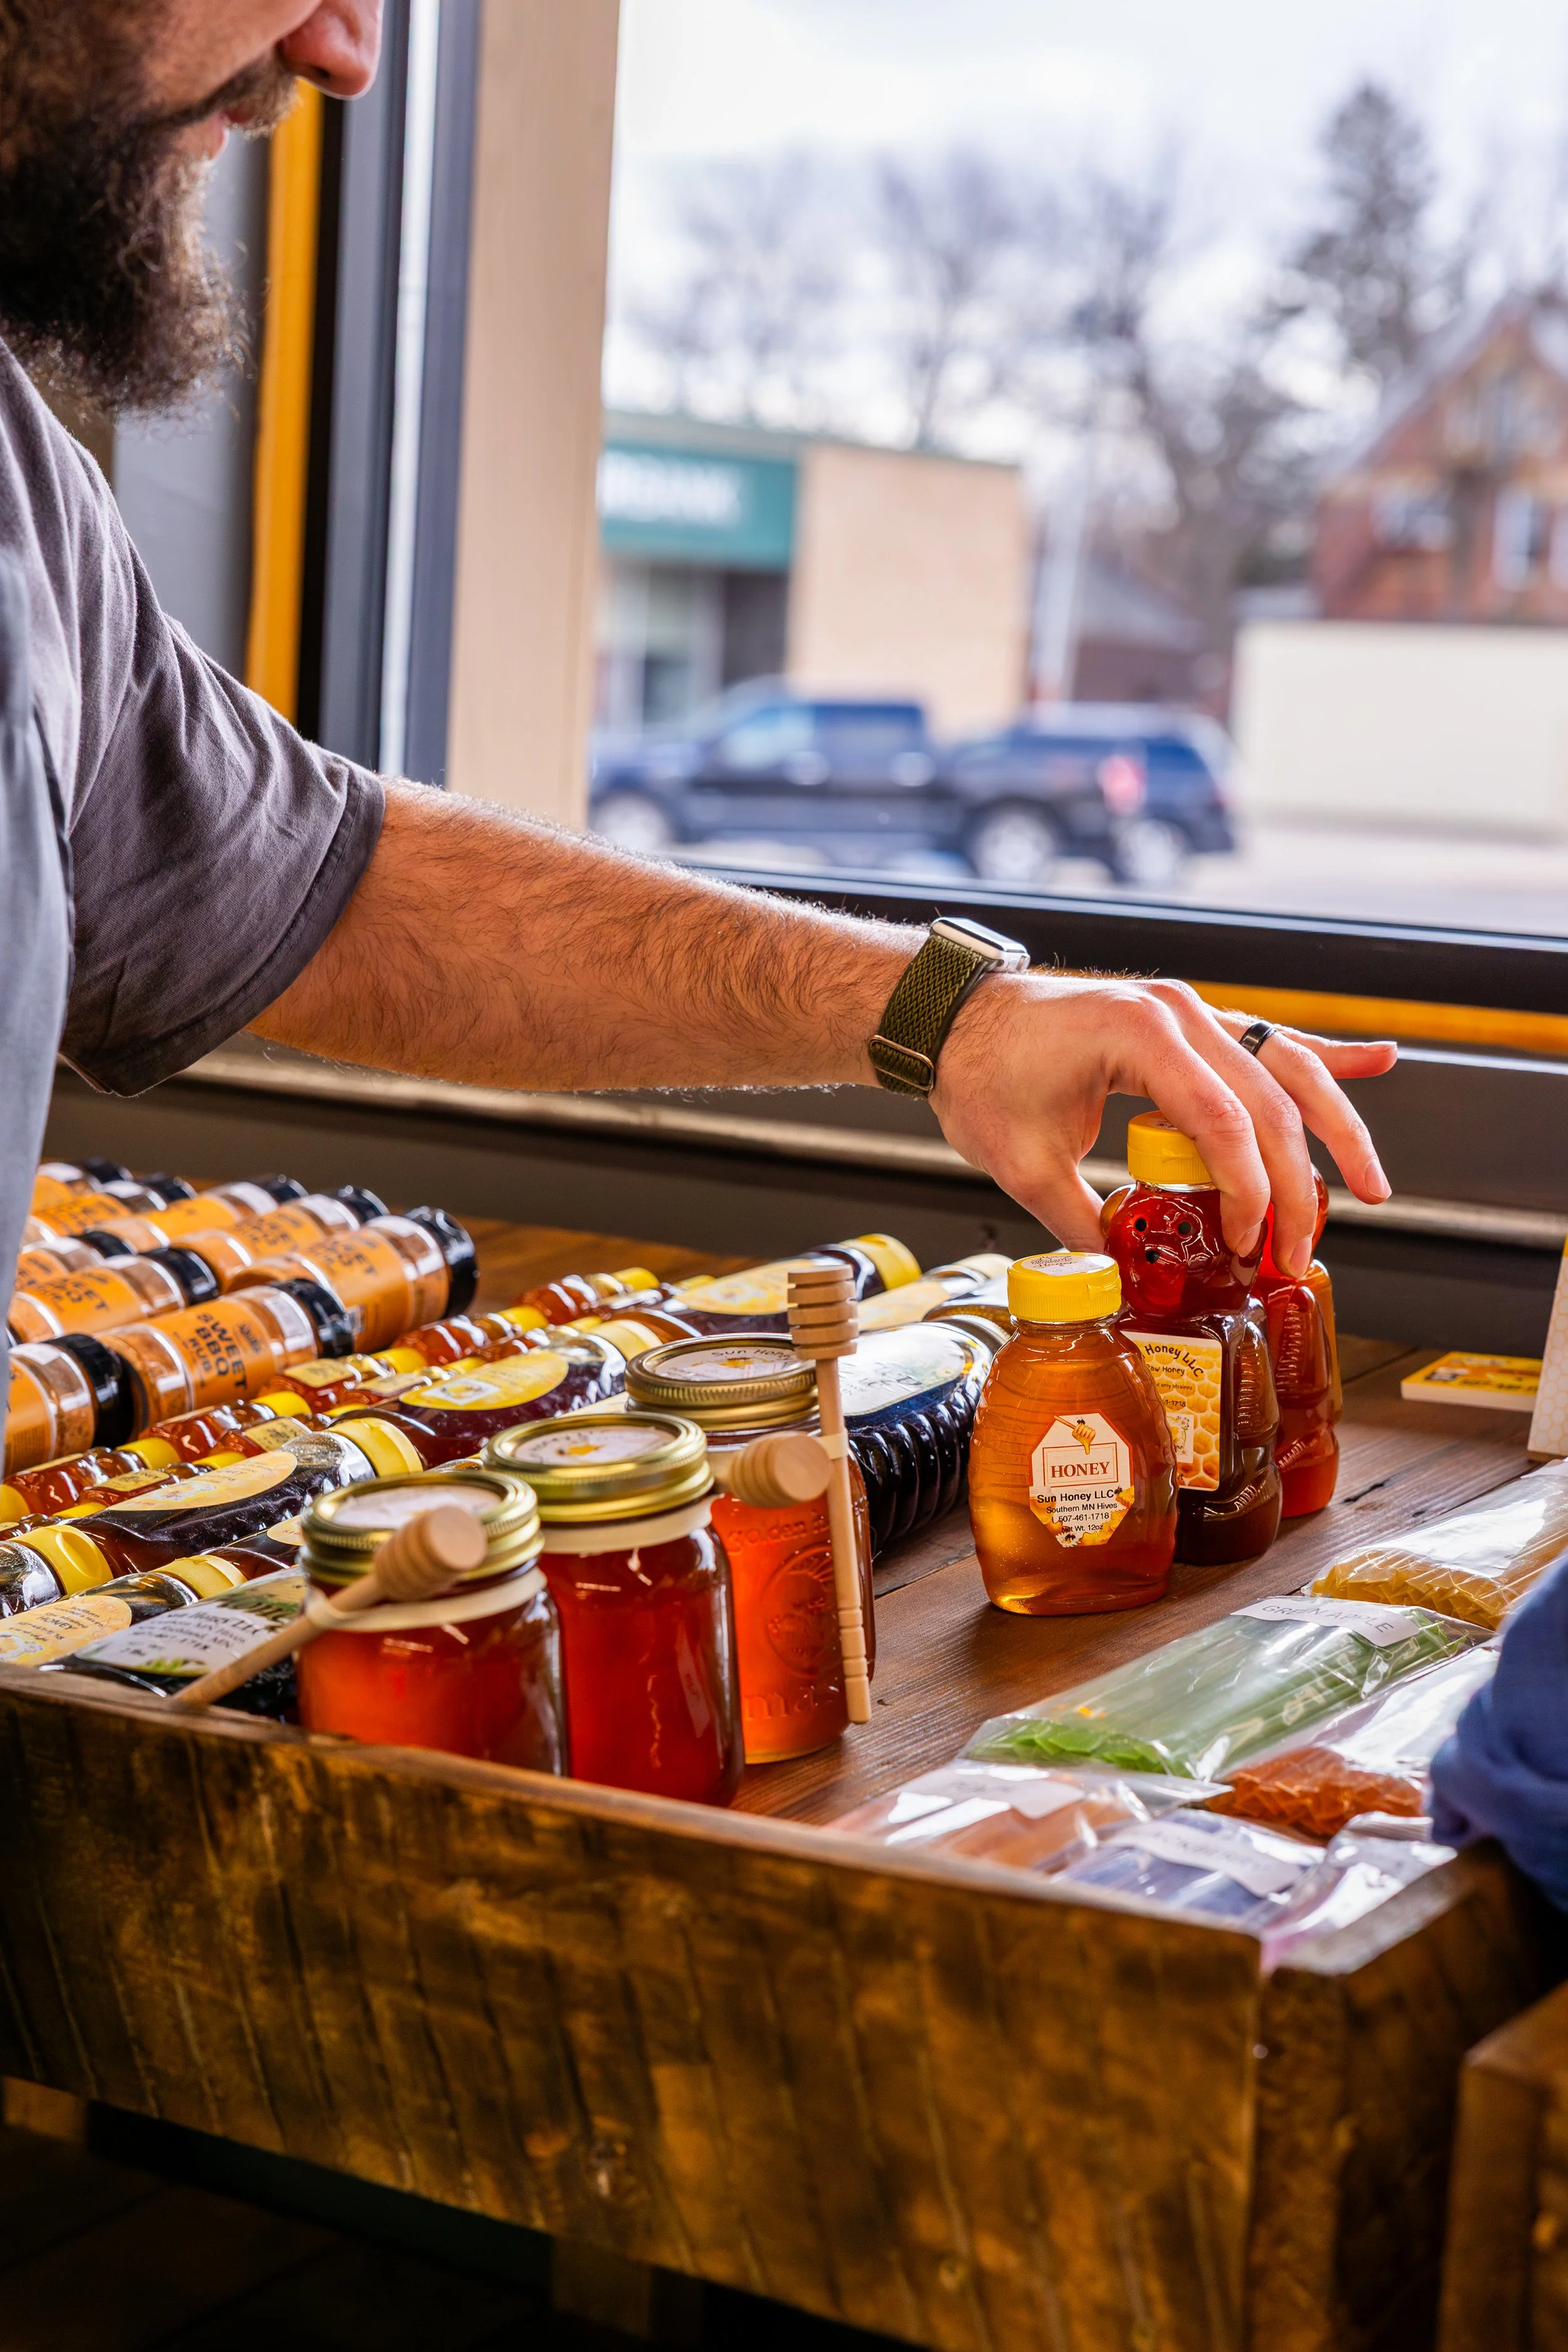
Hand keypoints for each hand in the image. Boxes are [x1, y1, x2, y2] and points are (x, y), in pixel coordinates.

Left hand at [930, 973, 1394, 1277]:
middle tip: (1301, 1250)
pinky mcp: (1189, 1020)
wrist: (956, 1017)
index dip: (1249, 1194)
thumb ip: (1084, 1223)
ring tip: (1372, 1185)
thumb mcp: (1025, 1164)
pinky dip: (1325, 1057)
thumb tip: (1130, 1279)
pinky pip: (1269, 1040)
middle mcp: (1179, 1012)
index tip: (1245, 1248)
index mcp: (1141, 1036)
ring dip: (1336, 1127)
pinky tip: (1378, 1063)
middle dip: (1297, 1185)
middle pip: (1270, 1101)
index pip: (1225, 1123)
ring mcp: (1190, 1009)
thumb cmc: (982, 1074)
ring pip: (1288, 1067)